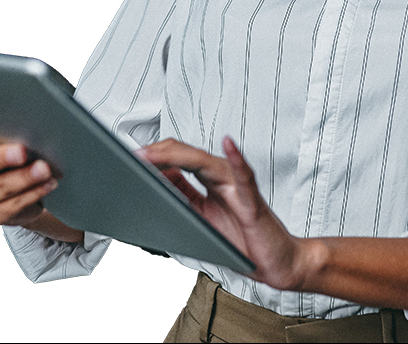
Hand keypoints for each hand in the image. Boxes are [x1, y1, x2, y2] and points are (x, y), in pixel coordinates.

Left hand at [138, 137, 306, 289]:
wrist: (278, 262)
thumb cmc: (244, 240)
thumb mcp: (203, 216)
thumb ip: (184, 195)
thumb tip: (158, 179)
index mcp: (210, 179)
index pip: (177, 158)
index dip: (154, 156)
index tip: (129, 157)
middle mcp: (222, 175)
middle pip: (186, 155)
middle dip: (158, 153)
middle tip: (134, 156)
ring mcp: (237, 185)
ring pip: (205, 161)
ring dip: (178, 155)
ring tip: (155, 154)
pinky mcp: (252, 200)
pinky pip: (244, 175)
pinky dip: (236, 158)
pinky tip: (228, 144)